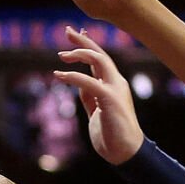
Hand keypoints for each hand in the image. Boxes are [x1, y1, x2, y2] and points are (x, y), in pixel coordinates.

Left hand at [51, 26, 142, 164]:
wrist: (125, 152)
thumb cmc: (112, 133)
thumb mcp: (97, 110)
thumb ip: (90, 96)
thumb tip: (79, 84)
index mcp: (113, 84)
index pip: (101, 59)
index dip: (88, 44)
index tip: (76, 34)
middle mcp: (116, 82)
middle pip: (100, 54)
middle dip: (84, 40)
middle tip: (67, 31)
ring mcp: (115, 89)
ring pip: (99, 60)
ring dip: (80, 53)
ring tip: (61, 55)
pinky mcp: (110, 99)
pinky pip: (89, 82)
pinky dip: (73, 76)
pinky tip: (59, 75)